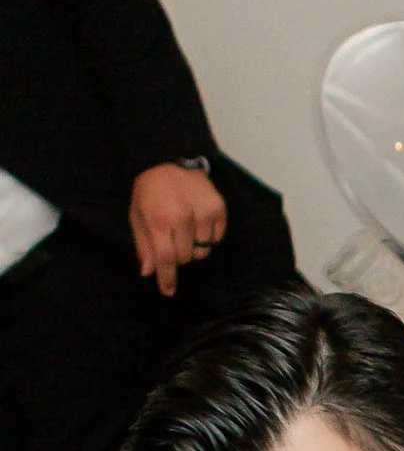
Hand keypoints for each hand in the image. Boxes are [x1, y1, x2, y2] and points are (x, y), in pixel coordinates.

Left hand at [127, 163, 223, 296]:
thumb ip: (143, 244)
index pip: (165, 259)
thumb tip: (148, 271)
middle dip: (178, 256)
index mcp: (158, 219)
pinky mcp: (218, 208)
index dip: (167, 278)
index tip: (168, 291)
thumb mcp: (137, 215)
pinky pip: (216, 238)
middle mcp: (182, 217)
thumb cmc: (149, 189)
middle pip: (185, 258)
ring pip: (203, 251)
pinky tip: (197, 222)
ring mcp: (203, 213)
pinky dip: (208, 237)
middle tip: (172, 240)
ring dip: (194, 247)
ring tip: (185, 229)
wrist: (169, 159)